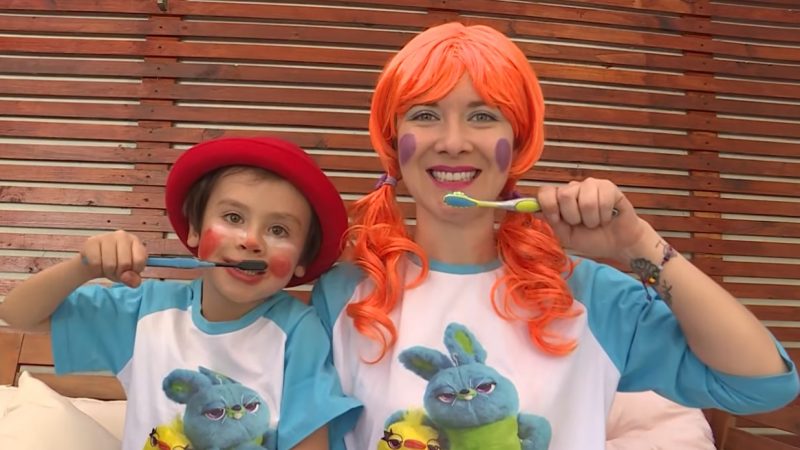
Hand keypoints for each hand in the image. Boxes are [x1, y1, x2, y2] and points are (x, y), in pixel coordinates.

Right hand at [81, 230, 146, 286]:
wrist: (94, 262)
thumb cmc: (116, 266)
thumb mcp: (128, 275)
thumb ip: (134, 279)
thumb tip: (128, 278)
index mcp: (135, 241)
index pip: (139, 260)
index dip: (134, 271)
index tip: (128, 271)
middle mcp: (122, 236)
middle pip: (125, 263)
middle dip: (119, 273)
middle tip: (115, 270)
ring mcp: (106, 237)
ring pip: (110, 264)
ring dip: (107, 272)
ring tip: (106, 268)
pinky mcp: (91, 241)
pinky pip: (95, 262)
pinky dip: (95, 268)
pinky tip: (96, 264)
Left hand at [536, 178, 652, 261]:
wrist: (617, 244)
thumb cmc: (591, 238)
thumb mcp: (566, 234)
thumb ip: (550, 220)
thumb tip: (529, 208)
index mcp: (559, 199)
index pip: (545, 191)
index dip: (549, 207)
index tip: (557, 220)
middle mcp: (573, 188)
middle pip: (564, 195)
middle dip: (573, 217)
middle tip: (582, 223)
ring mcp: (591, 185)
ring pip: (584, 200)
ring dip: (591, 219)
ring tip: (596, 222)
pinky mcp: (609, 187)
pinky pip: (602, 199)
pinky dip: (604, 215)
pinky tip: (607, 217)